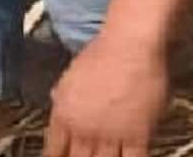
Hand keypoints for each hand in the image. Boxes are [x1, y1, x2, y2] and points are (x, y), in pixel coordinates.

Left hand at [43, 31, 172, 156]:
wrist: (130, 47)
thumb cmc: (102, 53)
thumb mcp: (71, 75)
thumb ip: (63, 95)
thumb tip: (56, 100)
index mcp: (64, 114)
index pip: (54, 149)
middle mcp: (83, 129)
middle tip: (84, 156)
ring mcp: (110, 135)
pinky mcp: (138, 137)